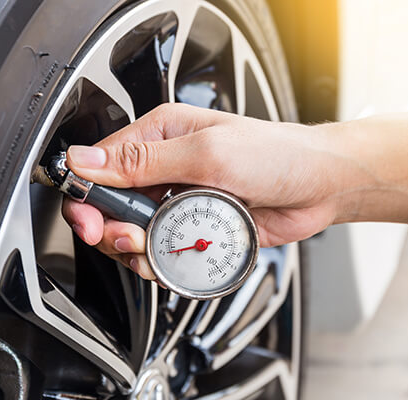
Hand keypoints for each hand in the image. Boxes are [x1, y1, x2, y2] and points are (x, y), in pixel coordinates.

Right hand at [62, 103, 345, 279]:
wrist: (320, 185)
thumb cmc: (276, 154)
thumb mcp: (207, 152)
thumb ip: (145, 161)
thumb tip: (88, 160)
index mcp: (160, 135)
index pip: (101, 165)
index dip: (87, 197)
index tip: (90, 220)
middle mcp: (164, 167)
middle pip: (112, 206)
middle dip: (113, 229)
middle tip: (130, 239)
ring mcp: (179, 200)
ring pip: (134, 234)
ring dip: (139, 250)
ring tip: (158, 249)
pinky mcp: (195, 228)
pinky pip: (163, 251)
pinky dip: (163, 262)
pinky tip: (176, 259)